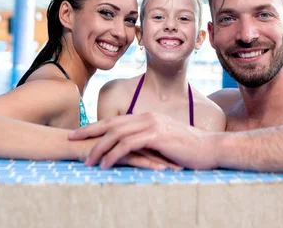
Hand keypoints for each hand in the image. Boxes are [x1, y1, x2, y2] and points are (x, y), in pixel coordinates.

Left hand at [69, 112, 219, 169]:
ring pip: (116, 134)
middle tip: (71, 139)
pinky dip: (114, 154)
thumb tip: (133, 150)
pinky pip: (128, 145)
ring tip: (88, 162)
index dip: (95, 126)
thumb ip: (148, 141)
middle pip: (111, 123)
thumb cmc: (189, 149)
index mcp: (147, 117)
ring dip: (99, 148)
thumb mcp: (165, 141)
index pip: (115, 120)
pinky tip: (106, 165)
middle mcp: (147, 117)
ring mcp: (151, 125)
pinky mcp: (156, 136)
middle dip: (89, 131)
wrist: (211, 148)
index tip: (79, 133)